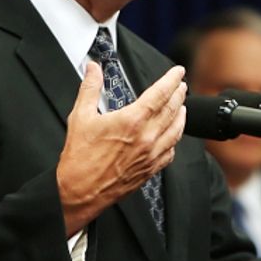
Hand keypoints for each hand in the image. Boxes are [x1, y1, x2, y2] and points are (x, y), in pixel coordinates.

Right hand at [56, 62, 186, 235]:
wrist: (79, 191)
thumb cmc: (79, 158)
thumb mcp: (80, 116)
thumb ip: (90, 88)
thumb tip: (93, 69)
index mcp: (131, 121)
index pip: (160, 94)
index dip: (172, 80)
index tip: (178, 72)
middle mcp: (146, 137)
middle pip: (172, 110)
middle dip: (179, 94)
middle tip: (181, 85)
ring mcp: (150, 155)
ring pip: (176, 131)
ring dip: (181, 116)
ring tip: (182, 107)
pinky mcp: (150, 170)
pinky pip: (170, 152)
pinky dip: (175, 140)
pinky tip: (172, 135)